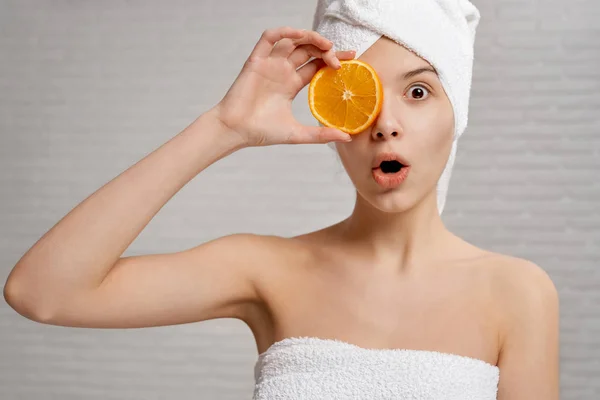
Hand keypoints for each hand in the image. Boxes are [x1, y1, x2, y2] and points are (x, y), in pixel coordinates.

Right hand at [214, 26, 355, 146]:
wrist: (236, 131)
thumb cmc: (262, 133)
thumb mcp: (297, 133)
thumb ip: (321, 135)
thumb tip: (347, 137)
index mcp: (290, 84)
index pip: (316, 65)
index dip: (333, 59)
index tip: (352, 60)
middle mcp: (281, 71)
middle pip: (308, 51)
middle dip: (327, 50)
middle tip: (343, 57)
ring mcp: (269, 65)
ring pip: (292, 41)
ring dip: (310, 38)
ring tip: (327, 46)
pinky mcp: (256, 61)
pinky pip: (269, 38)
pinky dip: (284, 32)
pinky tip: (300, 35)